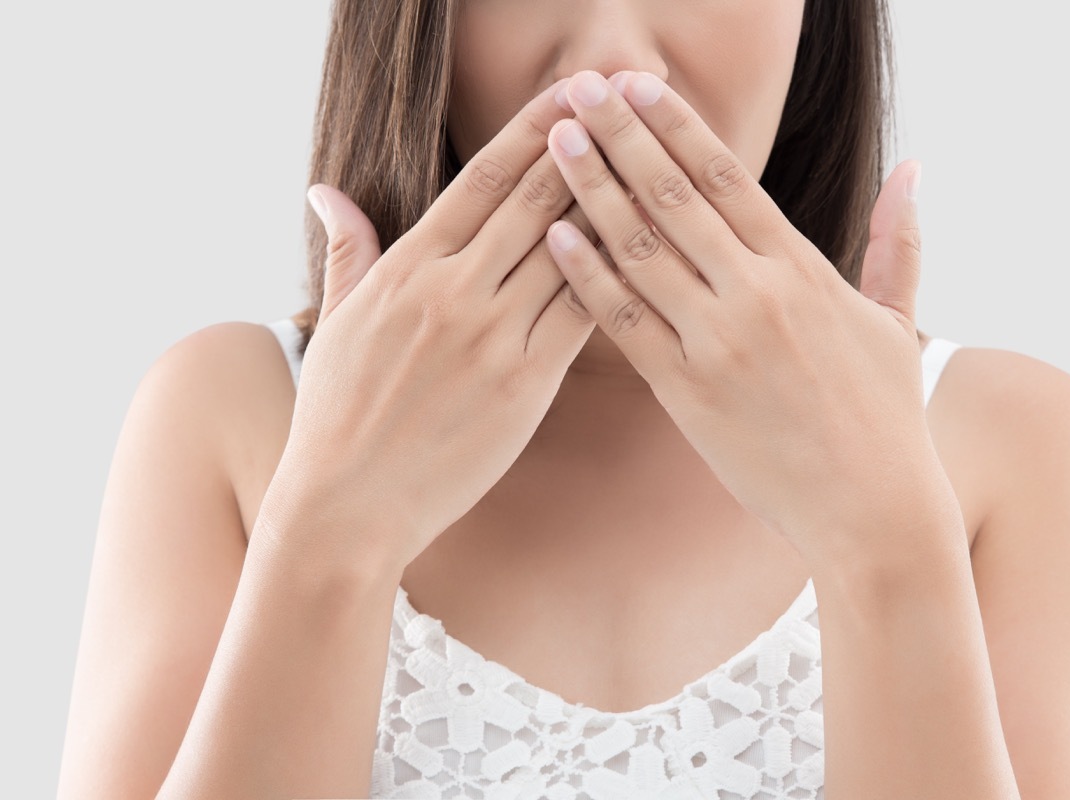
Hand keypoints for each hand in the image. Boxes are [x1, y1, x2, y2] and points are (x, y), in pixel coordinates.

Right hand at [258, 78, 605, 584]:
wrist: (349, 502)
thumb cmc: (338, 413)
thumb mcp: (338, 320)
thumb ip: (348, 249)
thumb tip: (327, 193)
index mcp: (408, 267)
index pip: (481, 179)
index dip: (530, 131)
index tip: (565, 94)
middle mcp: (453, 290)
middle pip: (533, 200)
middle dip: (582, 145)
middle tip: (622, 101)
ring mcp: (492, 335)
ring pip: (568, 251)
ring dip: (611, 202)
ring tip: (650, 162)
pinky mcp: (525, 383)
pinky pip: (583, 315)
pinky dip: (614, 277)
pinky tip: (646, 250)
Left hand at [543, 70, 957, 570]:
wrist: (872, 510)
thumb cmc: (886, 415)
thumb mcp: (898, 319)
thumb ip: (899, 239)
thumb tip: (913, 167)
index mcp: (801, 267)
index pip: (725, 176)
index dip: (674, 124)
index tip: (635, 84)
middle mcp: (755, 294)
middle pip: (672, 197)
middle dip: (620, 137)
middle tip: (576, 88)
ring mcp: (717, 343)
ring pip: (640, 251)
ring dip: (591, 192)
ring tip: (554, 146)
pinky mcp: (687, 394)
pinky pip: (626, 323)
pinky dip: (589, 277)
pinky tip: (555, 237)